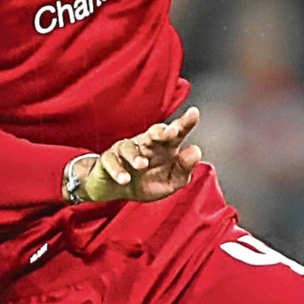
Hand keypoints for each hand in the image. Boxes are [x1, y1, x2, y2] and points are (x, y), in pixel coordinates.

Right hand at [74, 109, 204, 203]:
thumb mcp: (171, 181)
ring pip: (129, 147)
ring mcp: (125, 150)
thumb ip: (184, 168)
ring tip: (142, 165)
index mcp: (164, 146)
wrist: (116, 190)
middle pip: (153, 133)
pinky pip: (111, 161)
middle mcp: (145, 143)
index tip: (194, 112)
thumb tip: (195, 151)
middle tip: (170, 132)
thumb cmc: (146, 182)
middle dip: (161, 131)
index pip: (176, 133)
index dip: (185, 122)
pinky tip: (124, 179)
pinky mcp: (108, 160)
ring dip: (136, 156)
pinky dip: (117, 170)